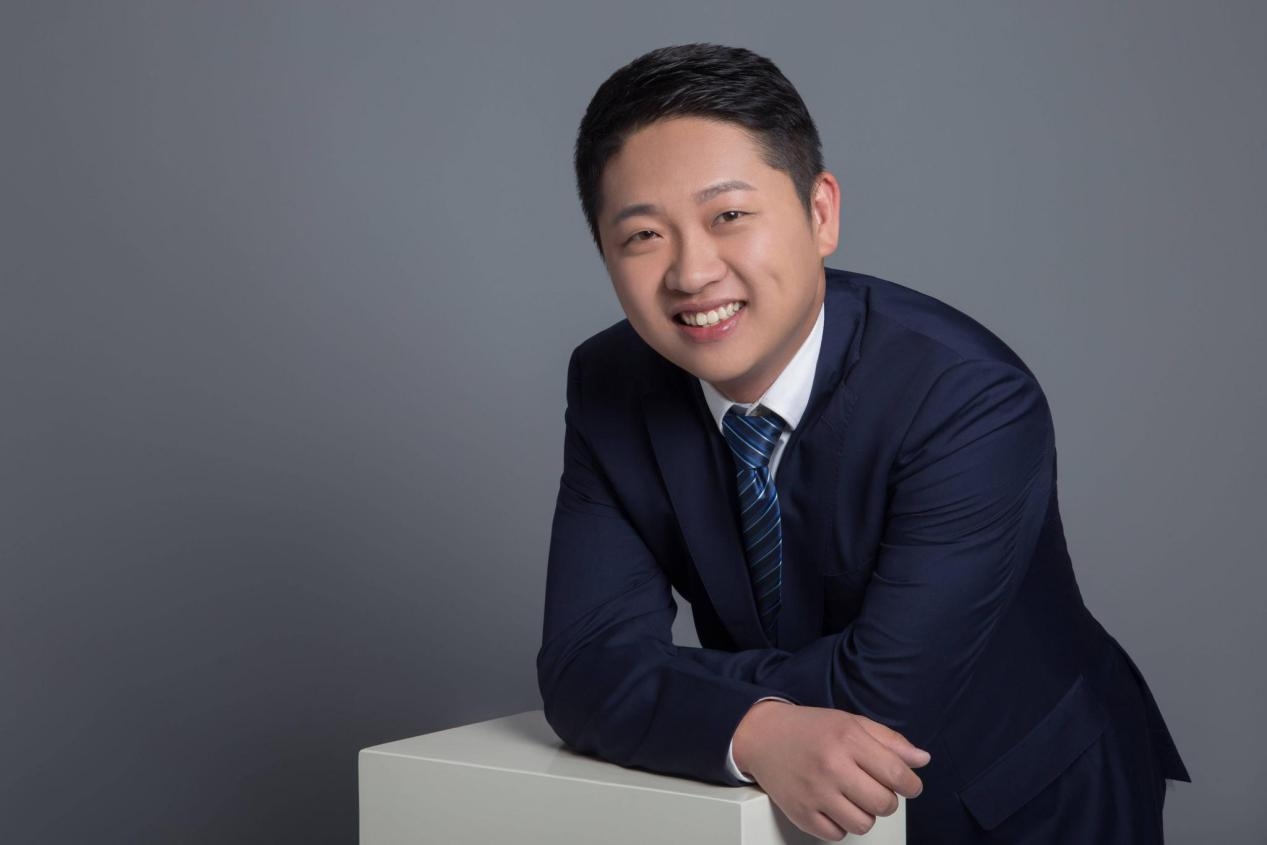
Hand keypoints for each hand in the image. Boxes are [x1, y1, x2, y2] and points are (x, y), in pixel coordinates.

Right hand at [731, 700, 929, 839]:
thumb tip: (922, 760)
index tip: (908, 785)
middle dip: (887, 800)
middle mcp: (831, 766)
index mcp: (848, 739)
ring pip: (863, 824)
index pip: (897, 775)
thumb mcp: (852, 723)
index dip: (911, 785)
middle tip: (876, 789)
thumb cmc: (811, 729)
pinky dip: (841, 825)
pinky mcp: (800, 813)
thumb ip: (890, 741)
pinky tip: (834, 806)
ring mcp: (815, 792)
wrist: (764, 736)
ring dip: (865, 814)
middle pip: (884, 804)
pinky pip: (837, 835)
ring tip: (853, 798)